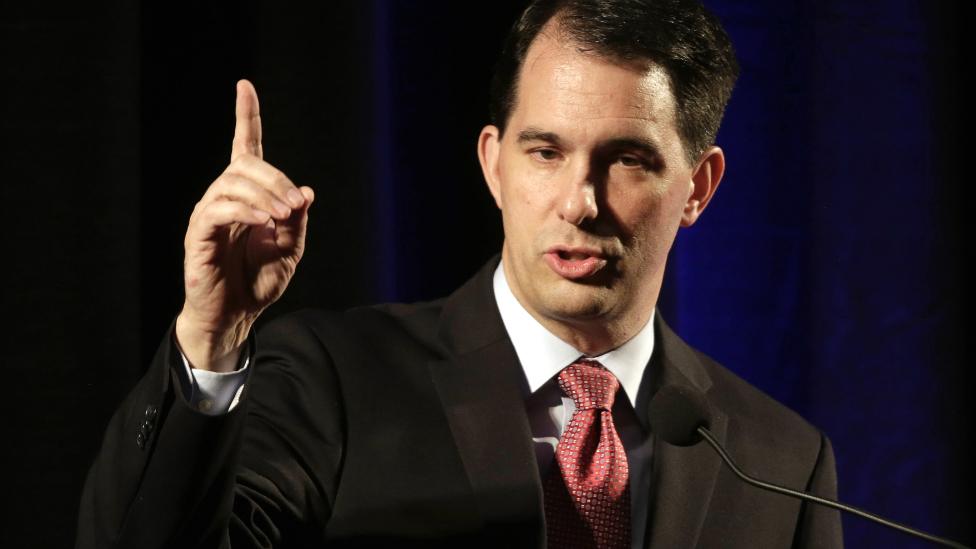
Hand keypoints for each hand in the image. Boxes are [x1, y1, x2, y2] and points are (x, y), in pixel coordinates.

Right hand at [175, 79, 313, 371]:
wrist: (236, 316)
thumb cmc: (259, 282)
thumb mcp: (290, 250)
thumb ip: (297, 221)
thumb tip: (305, 192)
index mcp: (247, 196)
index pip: (245, 148)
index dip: (246, 117)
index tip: (244, 85)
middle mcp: (224, 198)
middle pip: (246, 165)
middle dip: (275, 179)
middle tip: (294, 205)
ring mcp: (209, 214)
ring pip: (233, 183)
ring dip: (264, 196)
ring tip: (282, 217)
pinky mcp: (198, 234)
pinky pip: (219, 209)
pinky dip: (245, 211)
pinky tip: (264, 222)